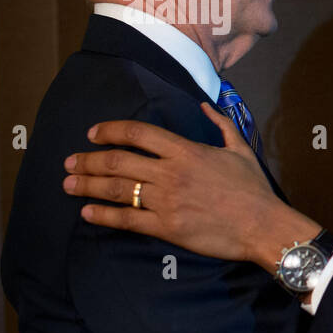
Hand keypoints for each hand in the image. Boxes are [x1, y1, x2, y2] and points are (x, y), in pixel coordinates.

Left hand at [62, 103, 318, 268]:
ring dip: (87, 185)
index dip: (110, 130)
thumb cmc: (254, 189)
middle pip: (118, 161)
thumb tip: (204, 106)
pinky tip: (87, 212)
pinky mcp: (167, 227)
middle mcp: (171, 172)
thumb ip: (220, 125)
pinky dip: (103, 215)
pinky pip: (127, 219)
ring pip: (117, 189)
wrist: (263, 225)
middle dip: (88, 160)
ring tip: (68, 184)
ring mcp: (167, 200)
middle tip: (70, 162)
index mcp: (186, 150)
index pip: (138, 133)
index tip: (93, 134)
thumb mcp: (240, 149)